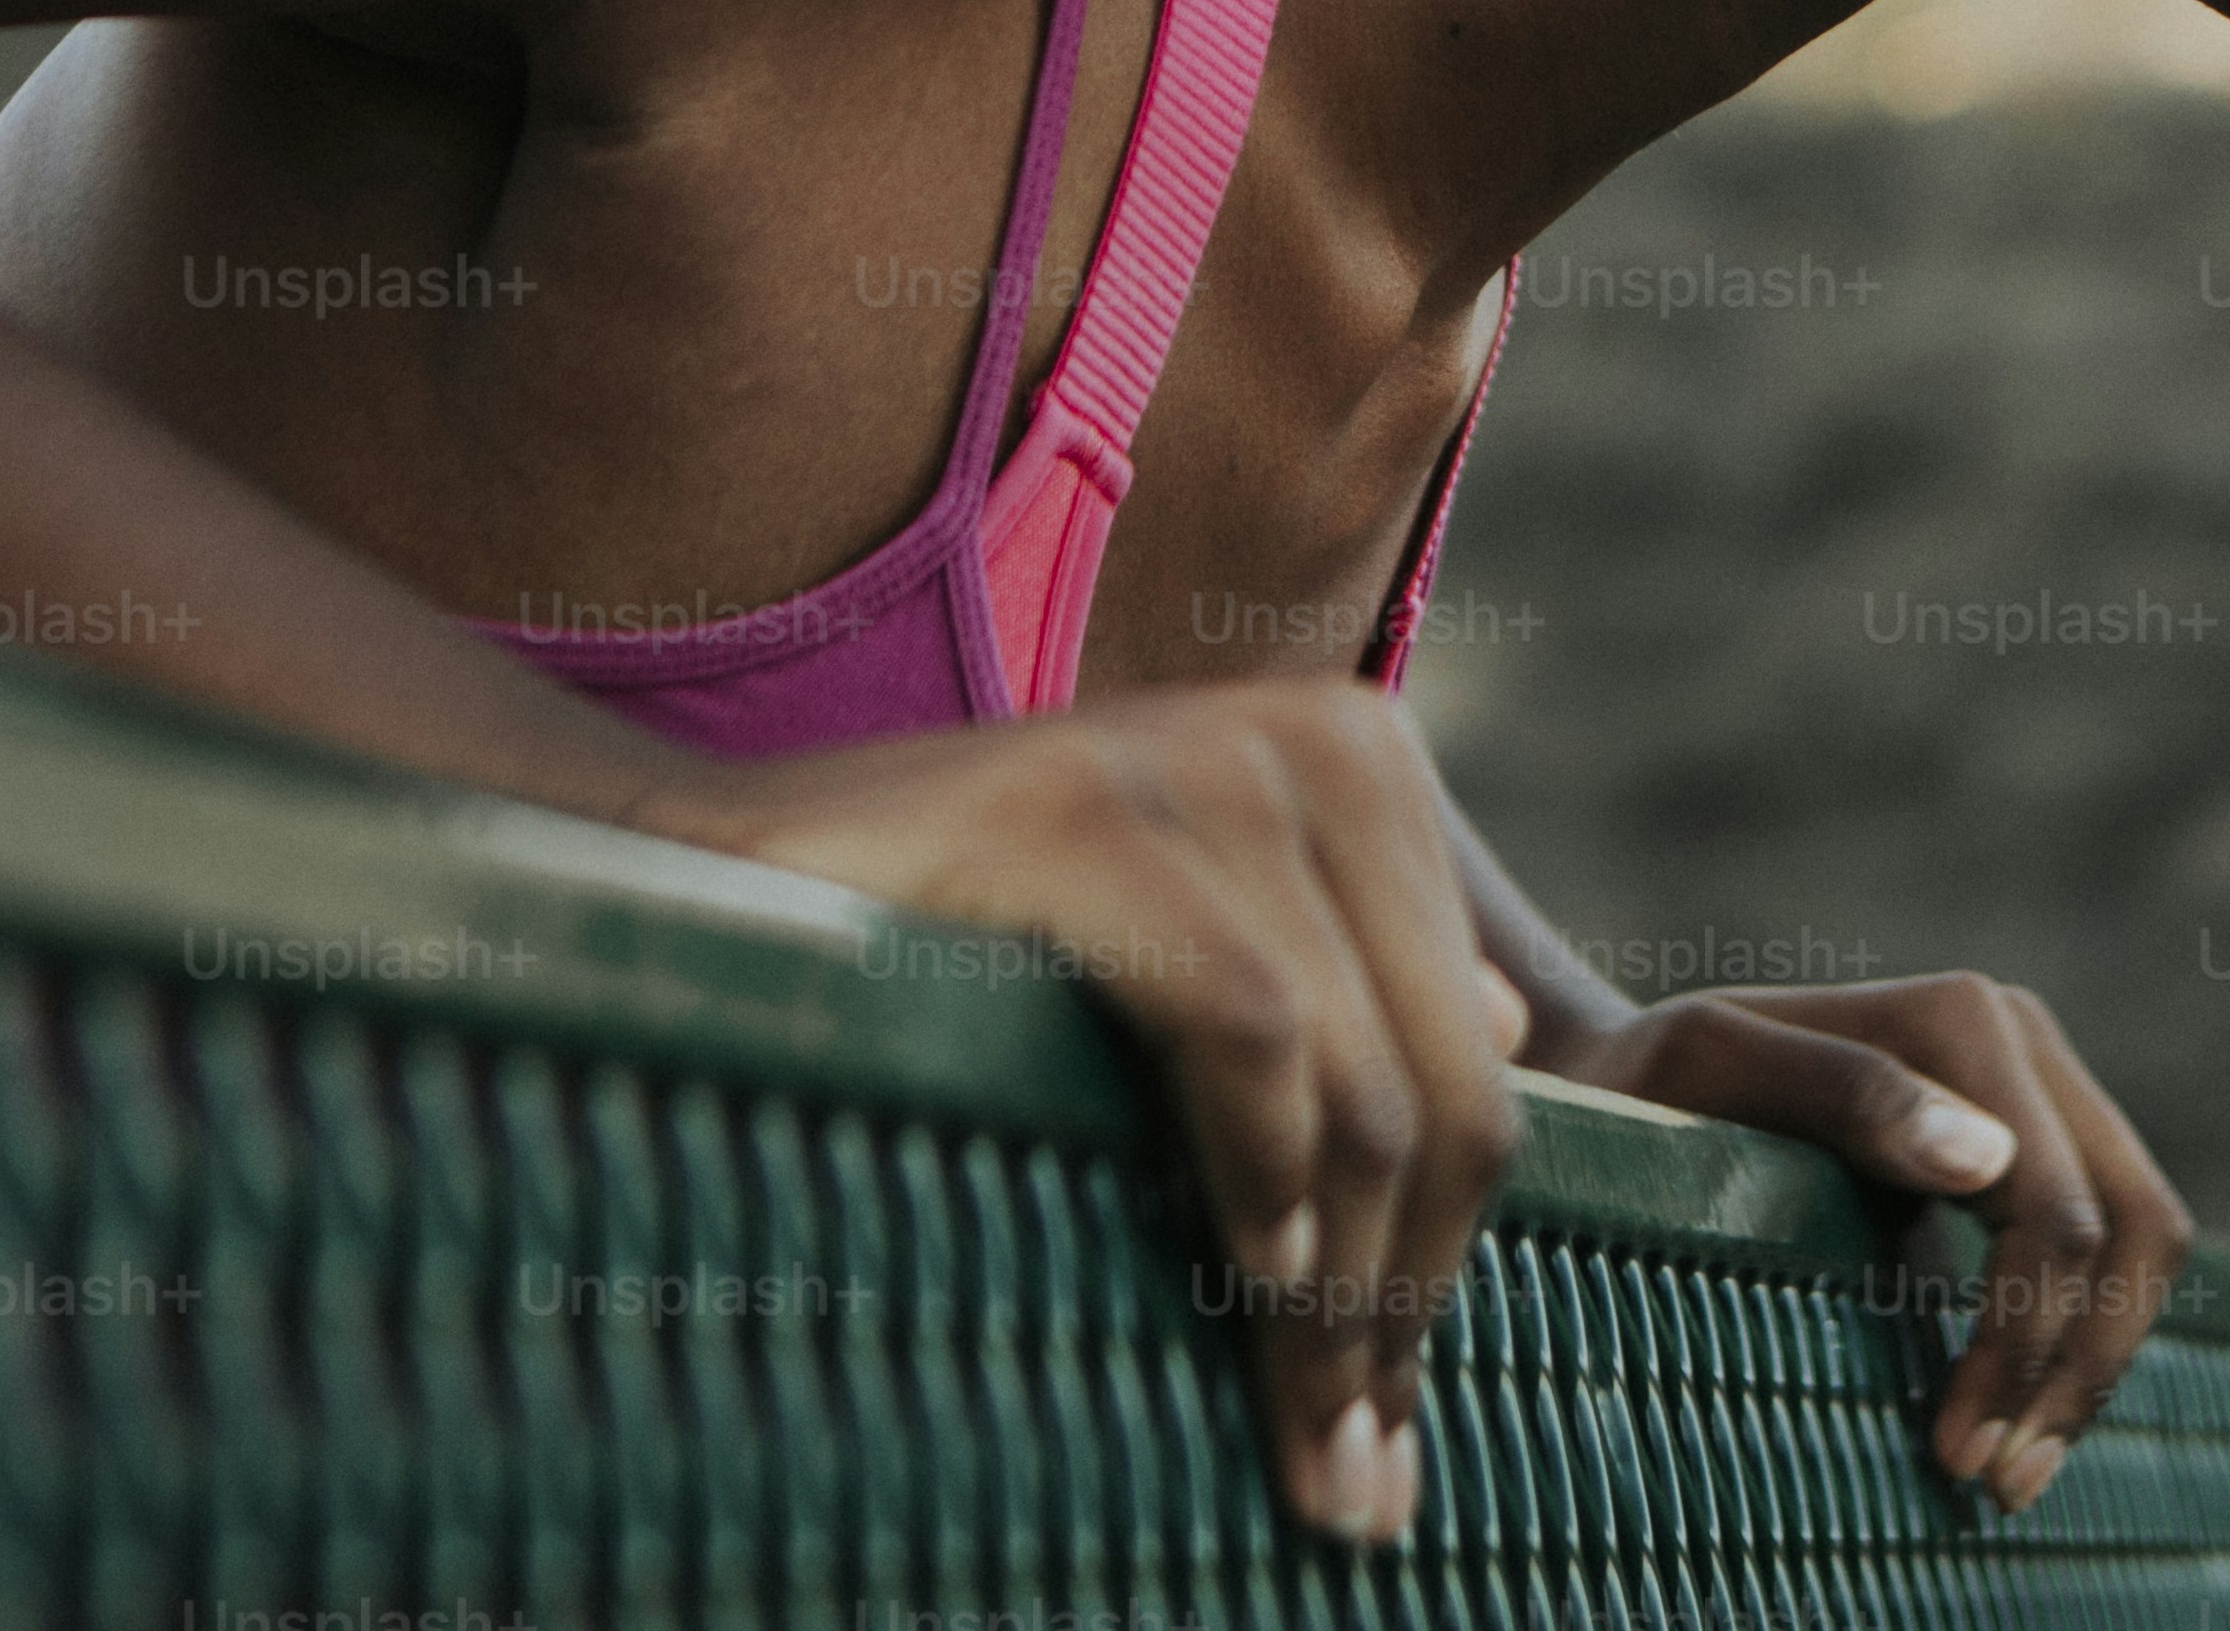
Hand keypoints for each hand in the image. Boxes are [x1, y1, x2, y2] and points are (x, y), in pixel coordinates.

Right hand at [621, 682, 1527, 1549]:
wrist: (713, 879)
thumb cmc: (962, 955)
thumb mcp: (1189, 970)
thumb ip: (1343, 1004)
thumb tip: (1516, 1038)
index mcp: (1367, 769)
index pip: (1480, 1075)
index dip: (1444, 1274)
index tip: (1388, 1443)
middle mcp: (1322, 739)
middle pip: (1449, 1096)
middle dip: (1401, 1316)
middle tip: (1350, 1490)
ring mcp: (1206, 758)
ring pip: (1365, 1094)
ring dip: (1334, 1302)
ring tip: (1300, 1441)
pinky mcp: (1087, 808)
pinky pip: (1248, 1029)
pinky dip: (1262, 1174)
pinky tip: (1238, 1276)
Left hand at [1550, 975, 2192, 1513]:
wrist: (1631, 1072)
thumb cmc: (1648, 1082)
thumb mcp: (1706, 1070)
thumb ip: (1840, 1092)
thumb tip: (1985, 1160)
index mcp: (1965, 1019)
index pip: (2051, 1208)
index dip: (2021, 1340)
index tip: (1954, 1451)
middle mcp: (2023, 1042)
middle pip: (2131, 1225)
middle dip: (2078, 1366)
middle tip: (1999, 1484)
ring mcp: (2038, 1090)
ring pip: (2141, 1241)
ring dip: (2094, 1367)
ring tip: (2011, 1475)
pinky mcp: (2035, 1147)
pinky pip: (2110, 1249)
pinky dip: (2082, 1341)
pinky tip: (2017, 1418)